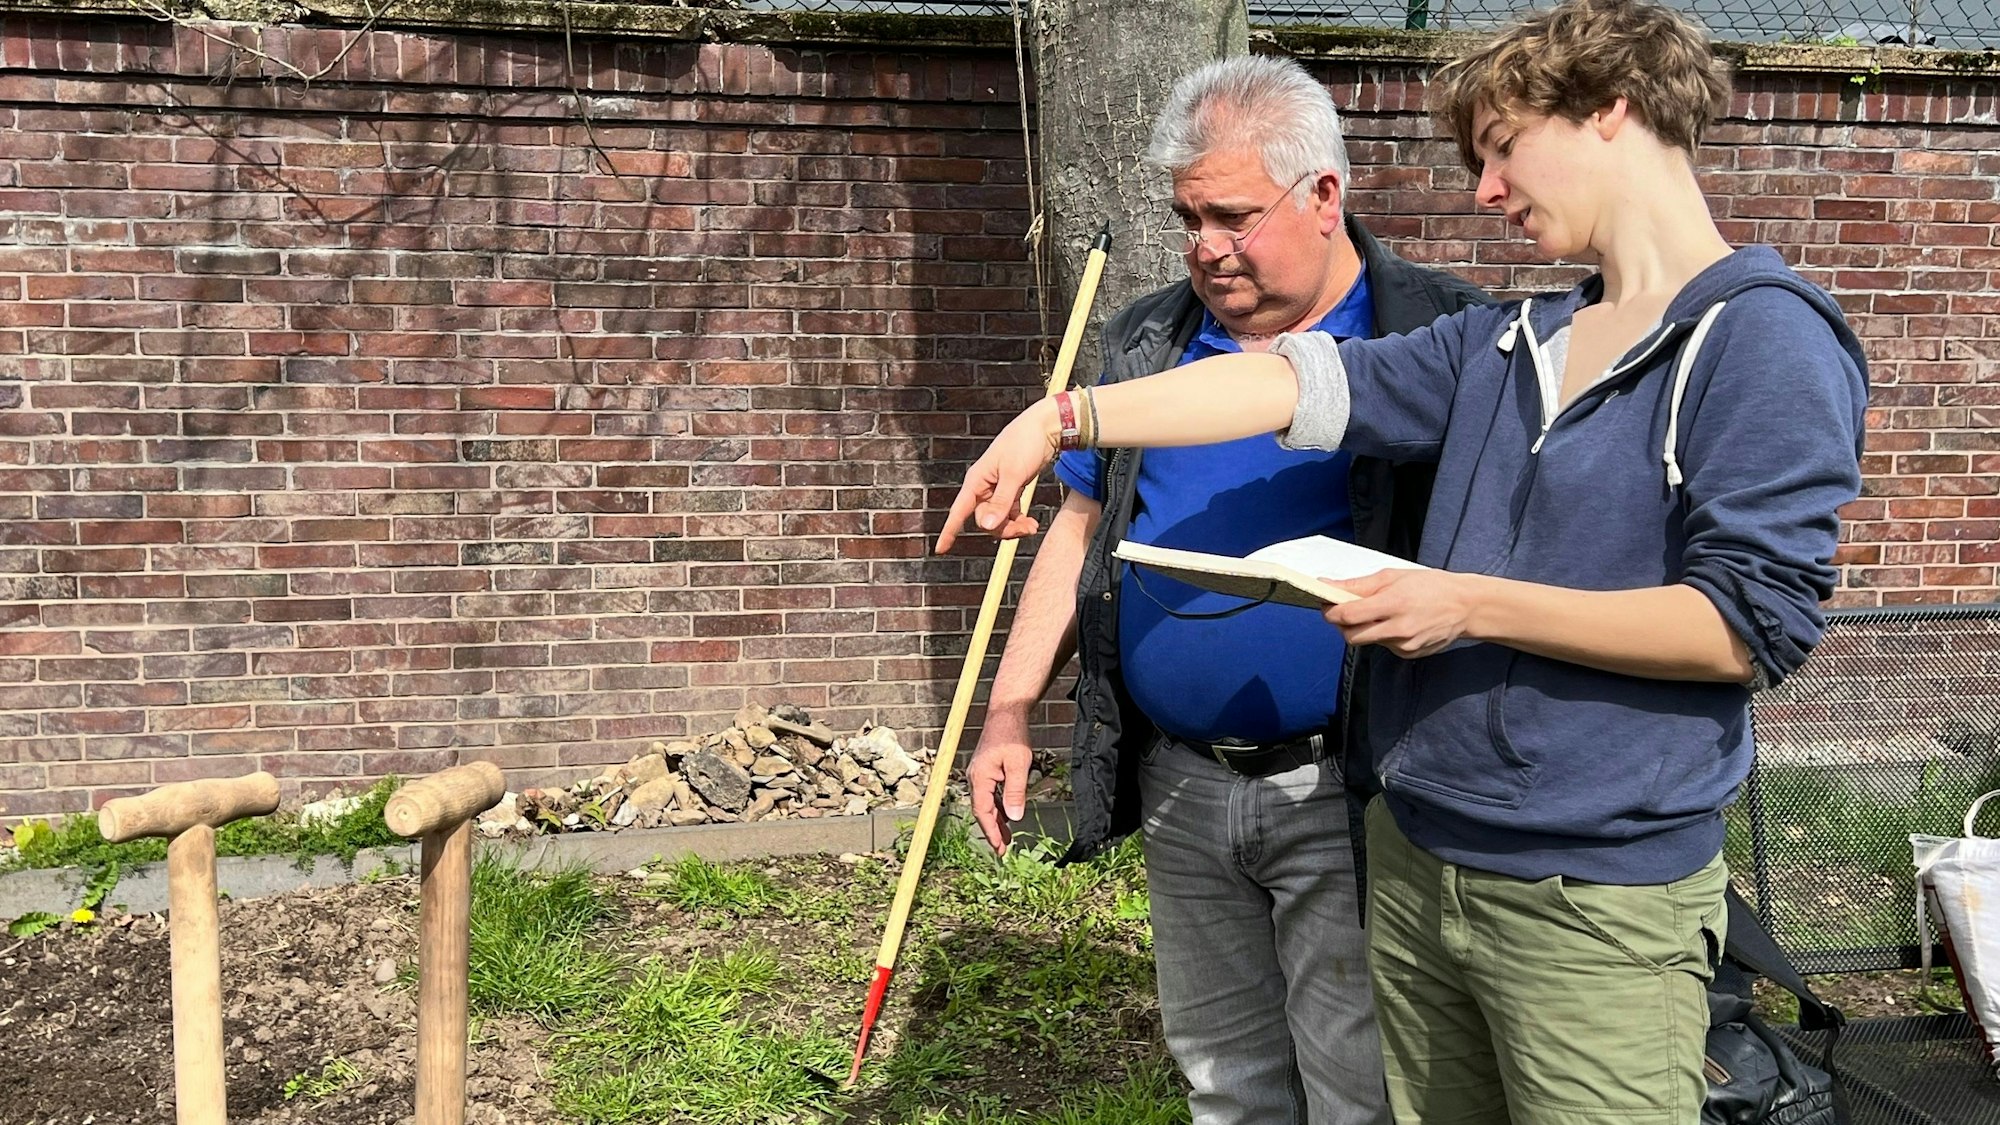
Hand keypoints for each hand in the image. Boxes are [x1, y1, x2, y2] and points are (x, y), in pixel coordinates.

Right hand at [937, 400, 1060, 551]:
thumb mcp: (1013, 475)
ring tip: (1032, 526)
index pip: (959, 510)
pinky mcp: (1011, 489)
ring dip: (1014, 526)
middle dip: (1003, 529)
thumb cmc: (1025, 444)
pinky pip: (1009, 512)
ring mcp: (997, 488)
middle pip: (984, 519)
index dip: (949, 530)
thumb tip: (985, 526)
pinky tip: (1031, 522)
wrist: (1045, 428)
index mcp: (977, 481)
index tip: (940, 549)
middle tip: (1027, 529)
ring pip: (998, 518)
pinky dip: (1019, 520)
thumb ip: (1001, 502)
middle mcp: (984, 486)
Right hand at [967, 710, 1034, 850]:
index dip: (991, 832)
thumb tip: (1015, 818)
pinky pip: (990, 794)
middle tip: (1002, 850)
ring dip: (996, 821)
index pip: (983, 812)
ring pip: (986, 804)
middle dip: (992, 831)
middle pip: (982, 811)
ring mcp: (980, 774)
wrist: (1006, 712)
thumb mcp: (1019, 764)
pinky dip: (998, 807)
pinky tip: (1007, 816)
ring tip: (1006, 839)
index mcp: (980, 778)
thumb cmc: (1012, 734)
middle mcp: (975, 777)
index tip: (999, 848)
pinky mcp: (986, 770)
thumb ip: (1015, 792)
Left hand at [1323, 569, 1486, 658]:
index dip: (1331, 611)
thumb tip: (1328, 585)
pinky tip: (1395, 623)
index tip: (1325, 604)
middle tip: (1343, 611)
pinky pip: (1384, 646)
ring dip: (1362, 629)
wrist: (1465, 607)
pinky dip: (1381, 635)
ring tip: (1376, 613)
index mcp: (1394, 603)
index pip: (1348, 615)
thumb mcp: (1394, 576)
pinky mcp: (1409, 654)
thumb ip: (1359, 585)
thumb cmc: (1430, 586)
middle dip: (1341, 625)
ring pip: (1367, 642)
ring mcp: (1404, 645)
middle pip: (1351, 636)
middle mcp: (1398, 628)